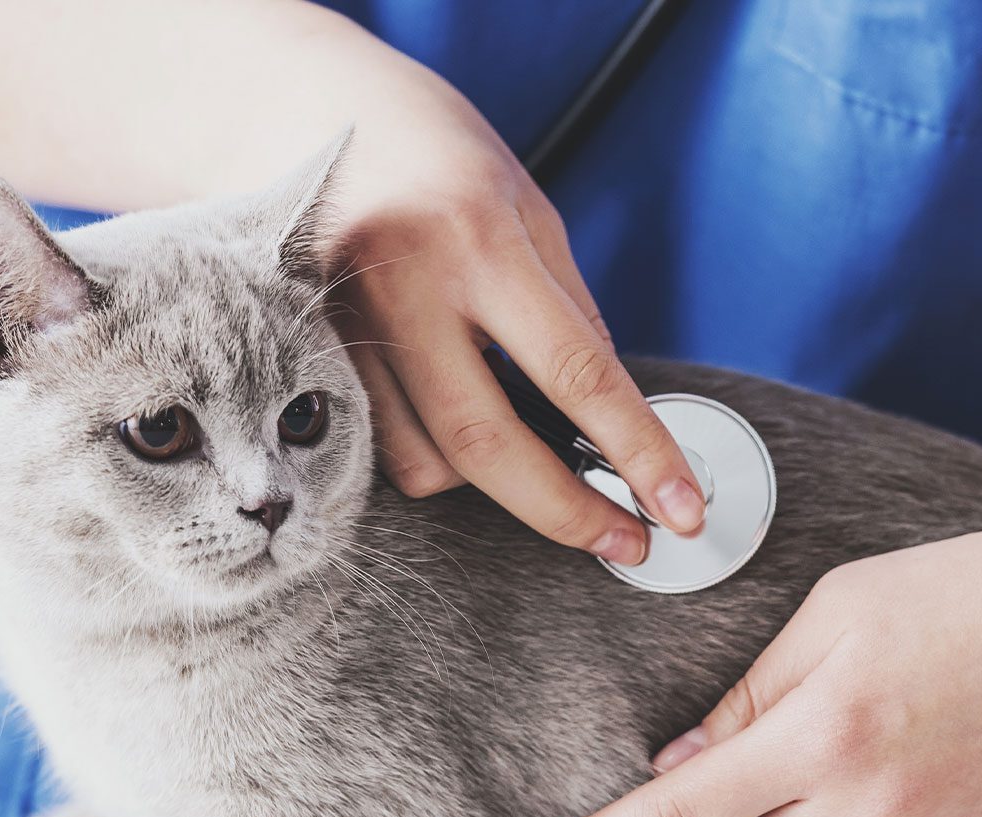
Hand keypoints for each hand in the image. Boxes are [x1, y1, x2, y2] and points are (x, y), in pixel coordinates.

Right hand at [324, 80, 703, 563]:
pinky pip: (380, 447)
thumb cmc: (434, 153)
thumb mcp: (528, 208)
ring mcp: (343, 328)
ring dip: (491, 482)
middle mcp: (402, 287)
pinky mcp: (305, 357)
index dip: (638, 452)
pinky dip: (433, 456)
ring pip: (426, 462)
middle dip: (566, 512)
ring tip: (526, 450)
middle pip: (488, 444)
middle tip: (625, 543)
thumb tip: (616, 419)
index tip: (681, 511)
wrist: (301, 106)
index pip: (575, 372)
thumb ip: (569, 311)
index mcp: (476, 237)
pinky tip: (458, 423)